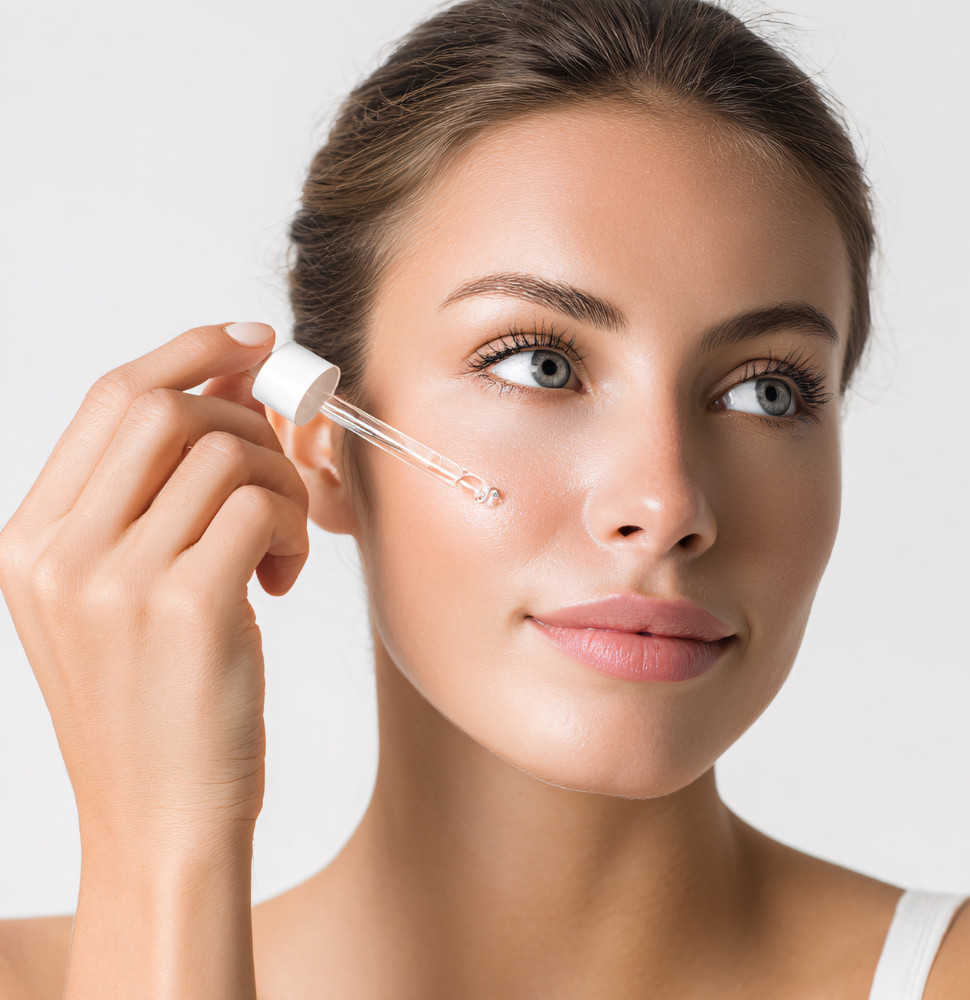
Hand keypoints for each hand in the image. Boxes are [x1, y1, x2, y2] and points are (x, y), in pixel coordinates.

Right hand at [0, 323, 307, 849]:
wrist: (160, 823)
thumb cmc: (155, 706)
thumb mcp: (118, 598)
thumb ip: (151, 498)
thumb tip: (224, 390)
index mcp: (30, 540)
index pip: (111, 398)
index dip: (189, 352)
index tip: (251, 342)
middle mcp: (58, 552)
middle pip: (166, 408)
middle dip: (245, 418)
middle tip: (280, 466)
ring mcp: (115, 580)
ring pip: (226, 454)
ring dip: (279, 484)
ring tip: (279, 544)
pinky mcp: (184, 609)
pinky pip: (259, 507)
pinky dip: (290, 525)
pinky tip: (281, 577)